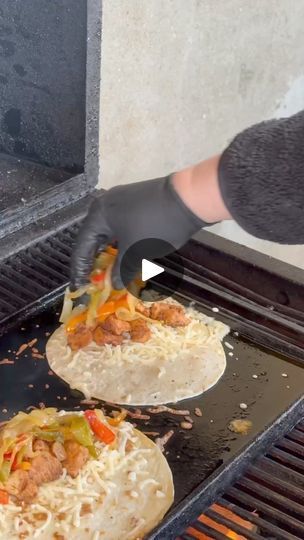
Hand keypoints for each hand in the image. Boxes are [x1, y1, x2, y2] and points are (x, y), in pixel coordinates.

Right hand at [70, 176, 204, 289]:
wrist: (189, 199)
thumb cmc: (156, 225)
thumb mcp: (136, 252)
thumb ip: (120, 270)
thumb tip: (113, 284)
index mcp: (98, 214)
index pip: (82, 246)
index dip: (79, 269)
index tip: (79, 287)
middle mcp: (105, 205)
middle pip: (93, 238)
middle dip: (93, 261)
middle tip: (91, 282)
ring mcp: (121, 202)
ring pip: (109, 233)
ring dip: (108, 254)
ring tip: (107, 273)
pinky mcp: (135, 204)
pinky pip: (120, 228)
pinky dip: (120, 244)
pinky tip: (123, 257)